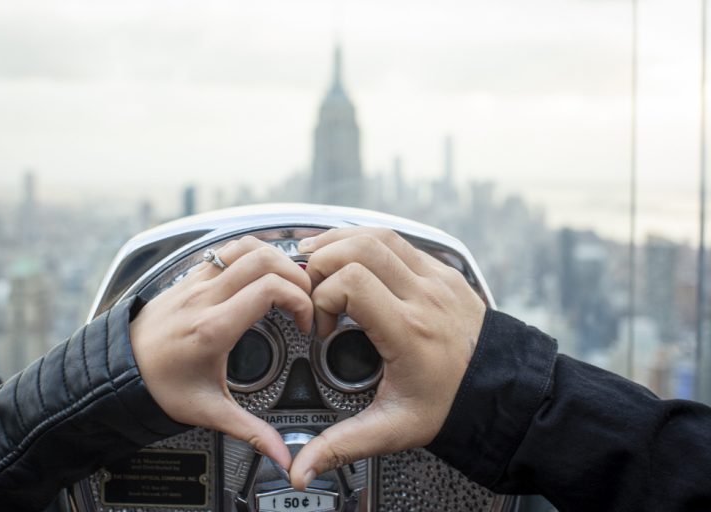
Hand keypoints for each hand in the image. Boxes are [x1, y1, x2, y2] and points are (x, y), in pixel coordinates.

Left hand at [129, 236, 313, 469]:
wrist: (114, 373)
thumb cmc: (157, 388)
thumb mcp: (209, 412)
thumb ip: (251, 432)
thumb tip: (282, 455)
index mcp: (213, 328)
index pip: (270, 289)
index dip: (300, 301)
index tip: (304, 323)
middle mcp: (204, 298)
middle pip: (263, 259)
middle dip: (295, 274)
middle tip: (304, 297)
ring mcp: (194, 283)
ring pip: (243, 246)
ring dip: (273, 257)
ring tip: (286, 279)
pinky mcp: (188, 278)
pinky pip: (224, 251)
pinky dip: (249, 254)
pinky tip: (257, 273)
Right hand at [289, 227, 485, 488]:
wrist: (502, 394)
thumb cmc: (451, 407)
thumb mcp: (392, 429)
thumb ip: (342, 445)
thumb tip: (303, 470)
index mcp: (409, 331)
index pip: (350, 283)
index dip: (321, 298)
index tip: (322, 326)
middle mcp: (424, 297)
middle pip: (359, 248)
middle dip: (322, 261)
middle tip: (312, 286)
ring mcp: (437, 280)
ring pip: (379, 235)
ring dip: (341, 241)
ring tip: (318, 255)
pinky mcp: (444, 272)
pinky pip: (400, 241)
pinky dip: (368, 241)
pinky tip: (352, 254)